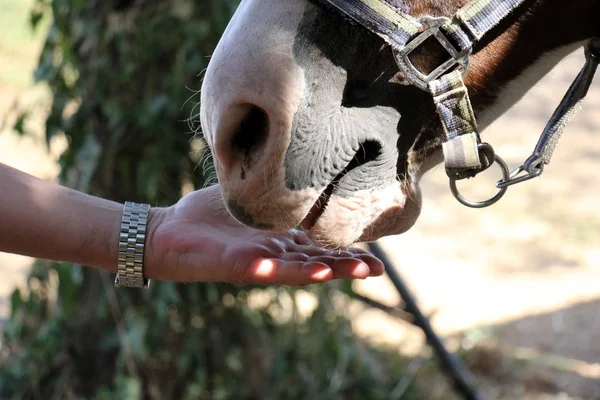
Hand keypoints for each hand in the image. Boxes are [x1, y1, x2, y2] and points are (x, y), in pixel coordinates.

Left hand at [144, 185, 383, 284]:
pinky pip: (268, 268)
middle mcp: (274, 253)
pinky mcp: (238, 266)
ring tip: (362, 271)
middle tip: (379, 269)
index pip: (319, 244)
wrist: (166, 232)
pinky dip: (292, 269)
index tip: (376, 244)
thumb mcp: (246, 196)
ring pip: (302, 269)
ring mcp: (258, 261)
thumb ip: (269, 185)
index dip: (346, 246)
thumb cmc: (205, 215)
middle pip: (319, 261)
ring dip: (332, 271)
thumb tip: (292, 155)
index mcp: (278, 239)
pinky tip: (318, 271)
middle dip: (349, 265)